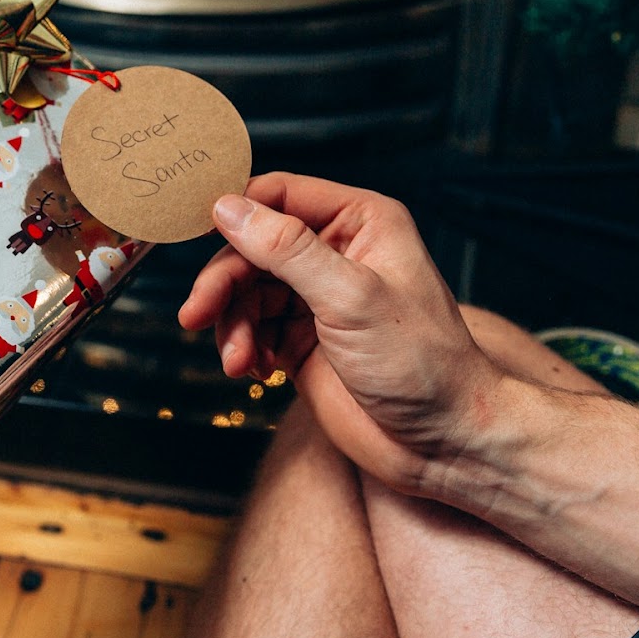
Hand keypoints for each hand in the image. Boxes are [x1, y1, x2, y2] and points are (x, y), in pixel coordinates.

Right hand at [179, 173, 507, 491]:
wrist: (442, 443)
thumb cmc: (422, 364)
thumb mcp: (351, 297)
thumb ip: (287, 250)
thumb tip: (229, 207)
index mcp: (360, 222)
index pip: (280, 194)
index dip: (236, 210)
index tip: (197, 232)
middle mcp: (336, 252)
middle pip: (251, 245)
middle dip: (223, 282)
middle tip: (196, 314)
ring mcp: (316, 298)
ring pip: (245, 290)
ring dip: (232, 323)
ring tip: (237, 360)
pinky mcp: (302, 340)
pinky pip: (252, 328)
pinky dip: (243, 347)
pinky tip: (253, 371)